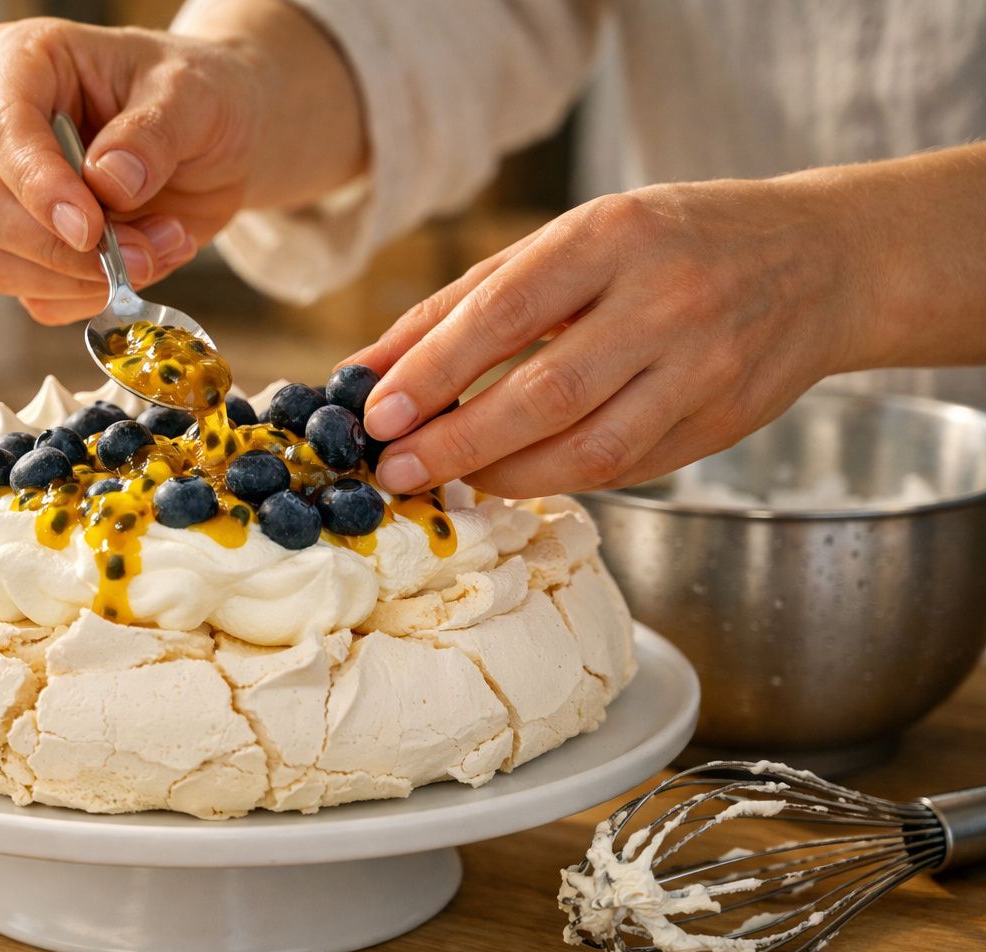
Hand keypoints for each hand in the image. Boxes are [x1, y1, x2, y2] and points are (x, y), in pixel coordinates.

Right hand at [0, 18, 261, 324]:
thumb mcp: (194, 95)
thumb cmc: (195, 97)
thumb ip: (152, 133)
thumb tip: (107, 182)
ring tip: (162, 246)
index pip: (0, 130)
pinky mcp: (22, 249)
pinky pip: (36, 296)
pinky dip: (95, 295)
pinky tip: (147, 261)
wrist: (215, 141)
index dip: (39, 186)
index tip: (91, 227)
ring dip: (86, 278)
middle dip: (67, 248)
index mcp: (18, 62)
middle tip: (146, 252)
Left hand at [348, 178, 874, 497]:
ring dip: (503, 475)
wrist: (817, 261)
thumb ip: (466, 302)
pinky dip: (557, 478)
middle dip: (456, 442)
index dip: (433, 371)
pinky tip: (514, 474)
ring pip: (588, 449)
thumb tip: (369, 368)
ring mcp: (702, 368)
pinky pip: (624, 470)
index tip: (376, 415)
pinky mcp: (722, 424)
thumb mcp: (570, 241)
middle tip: (395, 470)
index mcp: (613, 236)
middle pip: (544, 393)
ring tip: (448, 478)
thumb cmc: (667, 243)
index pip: (506, 313)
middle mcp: (665, 301)